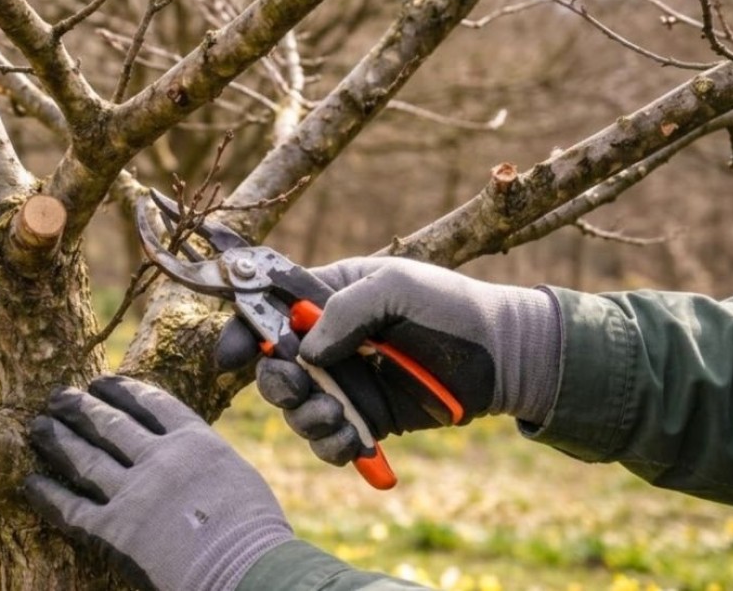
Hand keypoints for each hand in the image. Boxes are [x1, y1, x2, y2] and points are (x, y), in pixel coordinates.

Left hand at [23, 376, 293, 590]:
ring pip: (84, 458)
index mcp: (194, 441)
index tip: (101, 382)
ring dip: (57, 440)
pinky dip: (48, 495)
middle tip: (57, 397)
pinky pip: (71, 509)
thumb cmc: (256, 534)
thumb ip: (204, 459)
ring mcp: (135, 494)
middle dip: (79, 408)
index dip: (121, 390)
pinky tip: (32, 483)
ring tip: (38, 428)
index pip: (149, 403)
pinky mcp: (115, 532)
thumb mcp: (238, 477)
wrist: (250, 572)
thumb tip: (186, 453)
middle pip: (109, 424)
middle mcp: (159, 459)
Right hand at [216, 257, 560, 464]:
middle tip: (299, 386)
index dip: (242, 331)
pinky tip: (352, 442)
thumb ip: (345, 309)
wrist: (502, 355)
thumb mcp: (396, 286)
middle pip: (271, 368)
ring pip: (296, 409)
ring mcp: (345, 383)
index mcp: (326, 298)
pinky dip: (331, 446)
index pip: (267, 312)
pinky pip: (328, 441)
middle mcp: (327, 342)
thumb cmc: (449, 306)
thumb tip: (306, 351)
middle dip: (276, 383)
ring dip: (305, 417)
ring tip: (338, 415)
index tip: (230, 356)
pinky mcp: (365, 419)